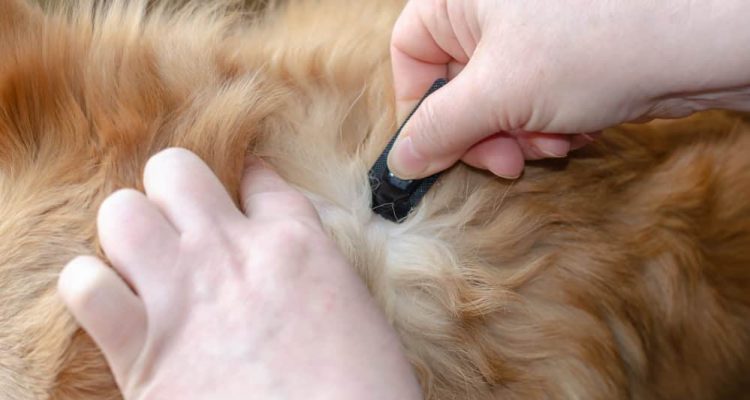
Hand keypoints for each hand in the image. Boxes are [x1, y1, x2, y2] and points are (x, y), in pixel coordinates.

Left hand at [58, 148, 421, 399]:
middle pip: (174, 170)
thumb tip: (297, 274)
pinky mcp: (142, 351)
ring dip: (128, 233)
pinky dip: (90, 290)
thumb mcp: (357, 311)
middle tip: (184, 231)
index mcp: (295, 243)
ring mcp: (183, 294)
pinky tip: (113, 307)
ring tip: (144, 263)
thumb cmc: (361, 389)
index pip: (258, 180)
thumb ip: (317, 275)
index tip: (243, 190)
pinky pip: (85, 286)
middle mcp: (231, 252)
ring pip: (122, 213)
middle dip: (171, 192)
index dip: (247, 179)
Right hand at [388, 0, 749, 178]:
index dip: (417, 108)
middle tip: (505, 163)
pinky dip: (545, 127)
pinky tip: (575, 133)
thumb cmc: (593, 45)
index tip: (435, 152)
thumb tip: (401, 161)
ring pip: (494, 103)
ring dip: (516, 136)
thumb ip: (440, 129)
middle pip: (454, 86)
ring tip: (553, 144)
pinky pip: (530, 104)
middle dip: (481, 133)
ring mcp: (530, 34)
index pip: (410, 54)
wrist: (693, 41)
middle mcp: (491, 11)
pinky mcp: (562, 59)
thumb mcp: (499, 92)